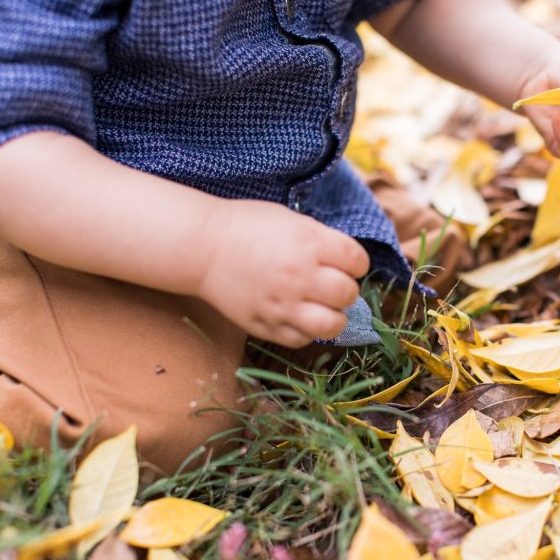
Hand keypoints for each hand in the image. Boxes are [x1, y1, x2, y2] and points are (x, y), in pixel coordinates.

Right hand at [197, 200, 369, 347]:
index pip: (358, 261)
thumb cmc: (248, 227)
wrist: (202, 247)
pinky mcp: (266, 325)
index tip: (346, 262)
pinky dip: (306, 330)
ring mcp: (282, 304)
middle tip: (332, 285)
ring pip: (332, 325)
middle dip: (346, 289)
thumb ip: (323, 241)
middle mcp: (299, 276)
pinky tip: (298, 315)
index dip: (355, 262)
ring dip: (333, 316)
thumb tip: (348, 263)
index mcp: (309, 243)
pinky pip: (302, 339)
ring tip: (322, 307)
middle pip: (348, 294)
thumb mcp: (292, 220)